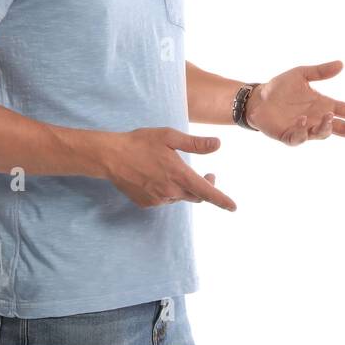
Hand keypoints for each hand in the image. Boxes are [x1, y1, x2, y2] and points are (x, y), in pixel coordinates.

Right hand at [100, 127, 236, 210]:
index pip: (207, 192)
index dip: (222, 200)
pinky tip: (156, 176)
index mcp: (179, 175)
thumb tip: (217, 145)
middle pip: (196, 196)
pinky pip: (164, 199)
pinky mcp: (146, 203)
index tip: (233, 207)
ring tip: (172, 169)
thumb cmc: (141, 142)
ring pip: (179, 197)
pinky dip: (167, 190)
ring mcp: (157, 200)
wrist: (111, 156)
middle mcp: (170, 192)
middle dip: (205, 188)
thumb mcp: (170, 137)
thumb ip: (195, 144)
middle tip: (208, 175)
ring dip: (183, 187)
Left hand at [245, 60, 344, 145]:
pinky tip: (303, 120)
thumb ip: (321, 72)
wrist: (257, 98)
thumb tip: (341, 64)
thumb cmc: (279, 87)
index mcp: (322, 104)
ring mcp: (304, 129)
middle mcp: (316, 119)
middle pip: (340, 128)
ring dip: (327, 127)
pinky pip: (299, 137)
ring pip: (321, 134)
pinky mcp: (289, 136)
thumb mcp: (301, 74)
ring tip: (330, 117)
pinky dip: (303, 131)